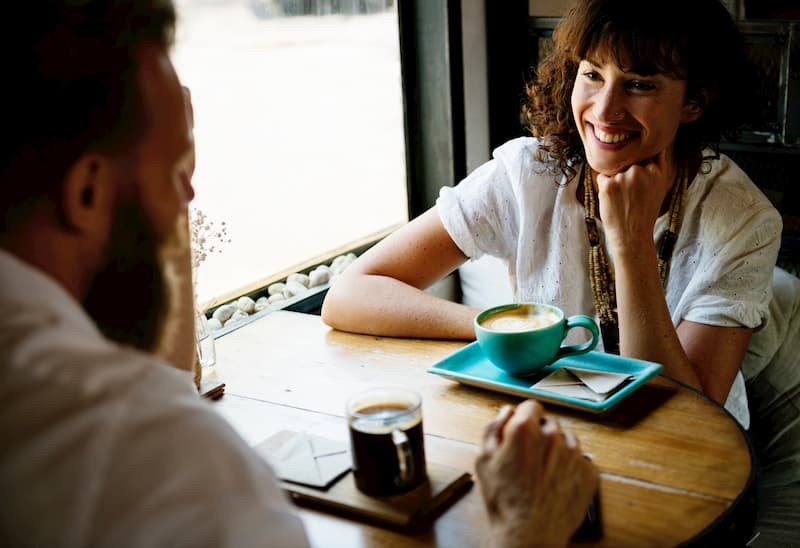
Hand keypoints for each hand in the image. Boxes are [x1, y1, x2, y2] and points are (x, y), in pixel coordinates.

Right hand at [476, 400, 597, 546]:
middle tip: (529, 459)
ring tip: (543, 473)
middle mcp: (553, 436)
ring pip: (567, 441)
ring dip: (557, 450)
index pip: (531, 406)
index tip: (522, 430)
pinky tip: (556, 482)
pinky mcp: (589, 472)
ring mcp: (574, 454)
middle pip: (549, 424)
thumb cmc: (504, 500)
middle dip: (539, 436)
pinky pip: (580, 461)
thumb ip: (493, 428)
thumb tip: (506, 412)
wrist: (529, 534)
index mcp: (526, 429)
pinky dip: (571, 468)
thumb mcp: (484, 459)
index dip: (524, 418)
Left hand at [596, 148, 675, 252]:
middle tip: (631, 196)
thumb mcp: (659, 187)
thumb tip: (655, 145)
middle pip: (626, 161)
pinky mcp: (609, 184)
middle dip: (625, 174)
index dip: (639, 165)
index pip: (644, 154)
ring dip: (615, 181)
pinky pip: (602, 178)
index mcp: (657, 170)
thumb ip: (656, 165)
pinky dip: (604, 188)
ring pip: (614, 170)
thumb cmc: (644, 212)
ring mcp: (624, 177)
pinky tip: (614, 201)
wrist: (633, 236)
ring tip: (623, 200)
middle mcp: (642, 170)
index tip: (639, 180)